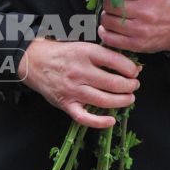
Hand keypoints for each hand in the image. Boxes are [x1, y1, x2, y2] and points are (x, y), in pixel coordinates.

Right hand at [17, 37, 139, 128]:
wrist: (34, 62)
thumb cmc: (63, 54)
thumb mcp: (83, 46)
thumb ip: (105, 55)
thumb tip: (131, 66)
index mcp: (85, 53)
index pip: (116, 62)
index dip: (131, 69)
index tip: (135, 72)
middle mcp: (79, 71)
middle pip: (114, 84)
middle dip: (130, 86)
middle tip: (134, 86)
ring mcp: (72, 90)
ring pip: (104, 101)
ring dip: (122, 101)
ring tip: (129, 99)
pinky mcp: (66, 104)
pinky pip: (84, 118)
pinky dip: (99, 122)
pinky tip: (111, 120)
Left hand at [97, 0, 169, 56]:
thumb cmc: (164, 6)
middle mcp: (145, 12)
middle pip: (111, 5)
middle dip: (107, 3)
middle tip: (112, 4)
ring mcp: (140, 30)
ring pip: (107, 21)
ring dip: (106, 17)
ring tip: (112, 16)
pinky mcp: (136, 44)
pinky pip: (109, 38)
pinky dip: (104, 32)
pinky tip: (109, 28)